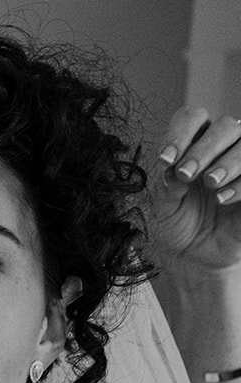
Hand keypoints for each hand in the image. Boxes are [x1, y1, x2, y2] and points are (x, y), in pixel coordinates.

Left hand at [149, 106, 240, 271]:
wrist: (194, 256)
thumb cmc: (177, 225)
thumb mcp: (163, 206)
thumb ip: (167, 185)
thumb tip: (174, 168)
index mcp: (194, 144)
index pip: (192, 118)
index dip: (181, 132)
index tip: (166, 158)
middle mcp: (223, 148)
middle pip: (225, 126)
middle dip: (204, 149)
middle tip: (186, 174)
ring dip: (228, 162)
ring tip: (210, 184)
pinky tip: (223, 198)